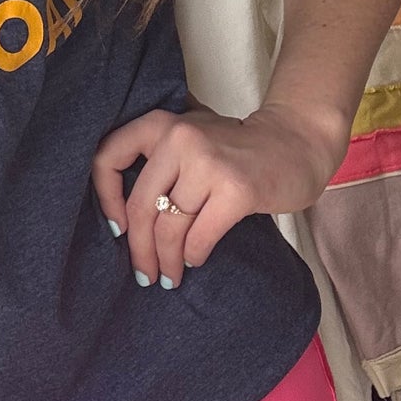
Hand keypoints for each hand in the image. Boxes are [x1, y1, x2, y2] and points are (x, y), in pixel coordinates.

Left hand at [90, 96, 349, 288]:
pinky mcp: (236, 190)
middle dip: (139, 249)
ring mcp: (208, 163)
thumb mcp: (190, 135)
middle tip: (144, 273)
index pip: (108, 158)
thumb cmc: (236, 149)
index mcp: (161, 123)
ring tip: (169, 276)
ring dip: (166, 260)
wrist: (295, 144)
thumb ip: (158, 158)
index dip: (105, 199)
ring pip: (169, 227)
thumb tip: (120, 214)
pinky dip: (193, 255)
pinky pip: (199, 236)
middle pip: (140, 206)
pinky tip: (194, 260)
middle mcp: (180, 138)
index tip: (117, 227)